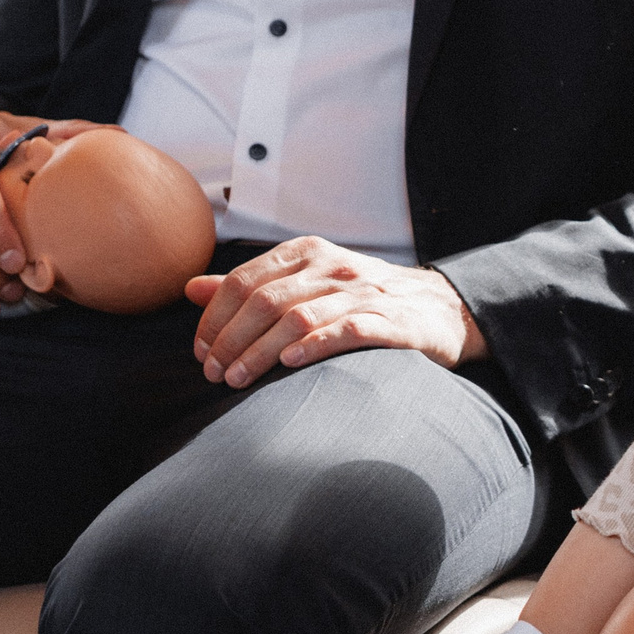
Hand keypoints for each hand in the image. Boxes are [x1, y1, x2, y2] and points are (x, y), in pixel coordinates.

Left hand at [186, 238, 484, 388]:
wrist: (442, 308)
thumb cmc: (365, 299)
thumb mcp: (308, 282)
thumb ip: (251, 286)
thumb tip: (191, 289)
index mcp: (309, 253)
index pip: (245, 281)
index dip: (215, 318)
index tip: (202, 352)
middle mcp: (334, 267)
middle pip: (264, 301)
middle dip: (231, 341)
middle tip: (214, 374)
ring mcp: (364, 292)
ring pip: (297, 318)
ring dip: (259, 353)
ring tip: (238, 380)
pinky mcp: (391, 320)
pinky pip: (345, 330)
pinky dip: (312, 346)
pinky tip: (289, 365)